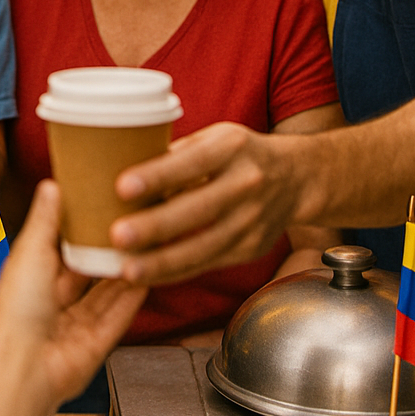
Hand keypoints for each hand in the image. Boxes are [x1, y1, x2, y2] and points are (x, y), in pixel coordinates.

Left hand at [0, 180, 146, 408]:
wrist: (25, 365)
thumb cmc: (16, 313)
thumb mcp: (31, 250)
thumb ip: (45, 220)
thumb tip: (50, 186)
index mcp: (32, 279)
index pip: (61, 251)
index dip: (79, 231)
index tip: (100, 209)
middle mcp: (53, 302)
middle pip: (87, 274)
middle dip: (106, 252)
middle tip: (129, 226)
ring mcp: (75, 325)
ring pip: (106, 294)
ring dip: (124, 272)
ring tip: (144, 245)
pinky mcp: (95, 343)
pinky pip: (119, 316)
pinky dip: (133, 297)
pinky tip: (146, 276)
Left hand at [108, 122, 299, 284]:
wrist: (296, 178)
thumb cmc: (239, 154)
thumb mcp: (212, 139)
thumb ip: (174, 154)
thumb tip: (121, 169)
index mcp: (231, 147)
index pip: (192, 162)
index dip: (158, 176)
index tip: (122, 187)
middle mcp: (246, 183)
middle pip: (198, 209)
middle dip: (156, 226)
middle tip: (118, 236)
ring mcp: (252, 219)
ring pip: (204, 246)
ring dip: (163, 261)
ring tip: (127, 270)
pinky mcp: (251, 248)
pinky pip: (208, 264)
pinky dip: (175, 273)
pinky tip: (147, 277)